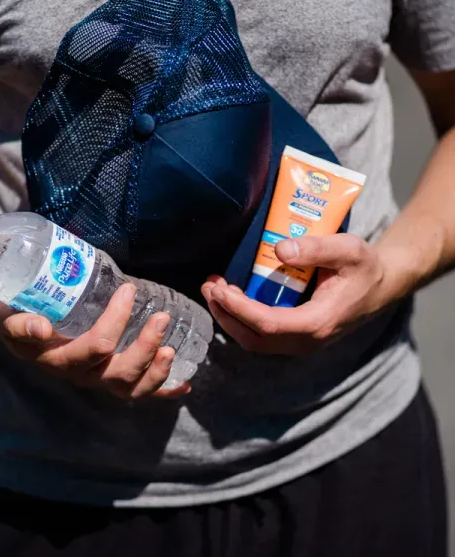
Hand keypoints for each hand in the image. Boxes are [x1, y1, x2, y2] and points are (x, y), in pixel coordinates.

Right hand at [0, 283, 188, 399]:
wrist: (13, 323)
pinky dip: (162, 391)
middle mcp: (79, 374)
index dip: (116, 322)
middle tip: (162, 319)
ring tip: (172, 351)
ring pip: (130, 388)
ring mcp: (96, 378)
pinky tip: (183, 386)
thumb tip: (40, 328)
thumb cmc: (14, 313)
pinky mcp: (107, 377)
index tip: (129, 290)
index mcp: (58, 358)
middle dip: (144, 349)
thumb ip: (18, 323)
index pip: (94, 348)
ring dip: (156, 373)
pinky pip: (137, 391)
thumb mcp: (8, 317)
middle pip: (118, 374)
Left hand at [202, 234, 390, 355]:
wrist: (381, 286)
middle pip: (253, 338)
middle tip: (209, 286)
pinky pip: (260, 334)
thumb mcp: (349, 250)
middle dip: (225, 314)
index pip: (268, 324)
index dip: (239, 308)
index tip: (219, 289)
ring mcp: (299, 342)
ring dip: (228, 317)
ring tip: (214, 288)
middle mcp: (305, 341)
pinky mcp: (294, 336)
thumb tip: (280, 251)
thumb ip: (317, 248)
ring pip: (253, 340)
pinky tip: (230, 296)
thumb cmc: (364, 268)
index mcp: (318, 323)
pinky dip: (240, 318)